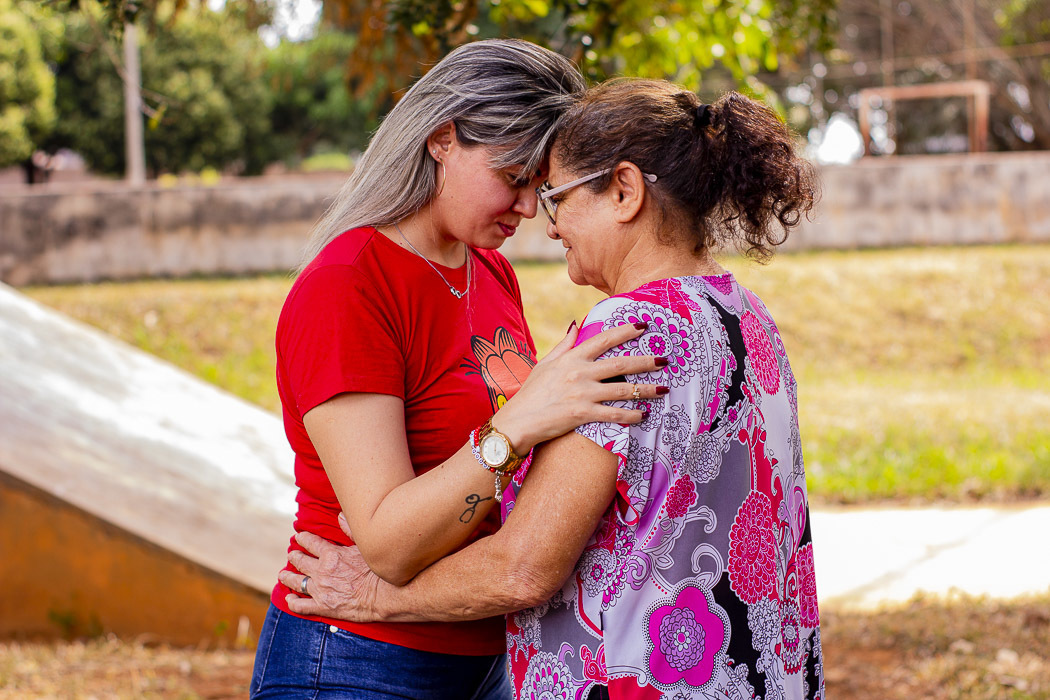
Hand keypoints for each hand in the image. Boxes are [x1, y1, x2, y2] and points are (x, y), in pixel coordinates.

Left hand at [279, 514, 382, 622]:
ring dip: (288, 577)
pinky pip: (301, 605)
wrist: (383, 595)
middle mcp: (322, 571)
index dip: (304, 539)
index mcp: (331, 555)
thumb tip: (340, 516)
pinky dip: (293, 602)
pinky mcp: (323, 607)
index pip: (311, 543)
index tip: (299, 537)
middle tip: (291, 555)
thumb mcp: (364, 546)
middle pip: (301, 562)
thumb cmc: (377, 570)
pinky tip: (289, 598)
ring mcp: (320, 590)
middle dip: (294, 557)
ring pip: (297, 582)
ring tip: (282, 575)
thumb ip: (350, 531)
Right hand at [494, 321, 667, 451]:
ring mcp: (582, 394)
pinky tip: (644, 415)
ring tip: (664, 389)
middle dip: (646, 361)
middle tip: (665, 359)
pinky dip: (631, 415)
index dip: (625, 331)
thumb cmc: (530, 394)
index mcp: (571, 358)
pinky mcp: (583, 414)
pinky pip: (614, 414)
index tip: (643, 326)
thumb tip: (576, 324)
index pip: (603, 339)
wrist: (517, 422)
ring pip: (623, 390)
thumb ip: (564, 345)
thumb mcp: (545, 364)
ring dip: (647, 389)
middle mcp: (579, 373)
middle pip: (621, 364)